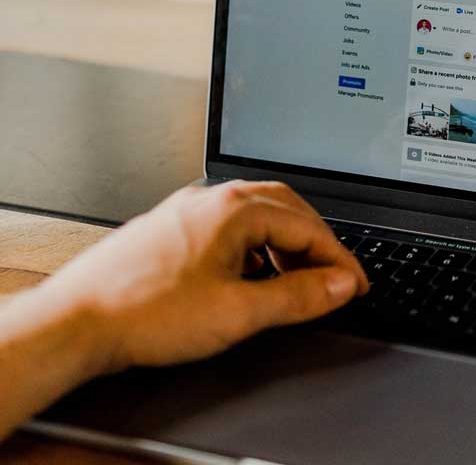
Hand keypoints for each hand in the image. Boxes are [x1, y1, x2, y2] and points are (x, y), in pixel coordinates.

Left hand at [39, 180, 368, 375]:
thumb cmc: (144, 313)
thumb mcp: (239, 312)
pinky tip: (248, 278)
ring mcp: (187, 211)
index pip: (309, 227)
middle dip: (316, 244)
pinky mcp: (169, 230)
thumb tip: (339, 284)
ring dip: (284, 245)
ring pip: (256, 217)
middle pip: (286, 210)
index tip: (355, 285)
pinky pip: (227, 227)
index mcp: (235, 209)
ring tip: (294, 281)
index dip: (339, 261)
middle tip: (333, 277)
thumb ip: (299, 296)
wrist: (75, 322)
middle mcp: (211, 199)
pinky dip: (253, 248)